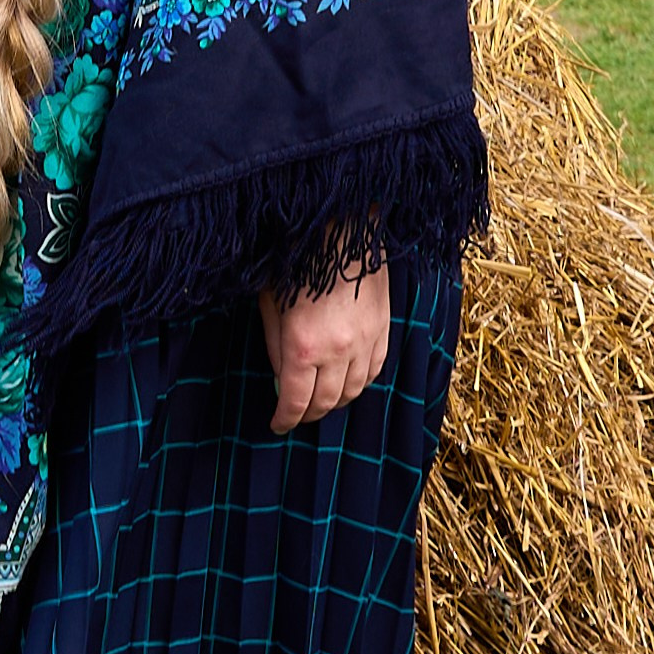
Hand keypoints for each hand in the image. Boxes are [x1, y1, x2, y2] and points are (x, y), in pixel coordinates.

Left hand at [260, 266, 391, 429]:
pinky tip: (347, 382)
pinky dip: (359, 383)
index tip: (277, 425)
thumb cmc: (296, 261)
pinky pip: (375, 371)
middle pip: (326, 402)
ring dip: (336, 402)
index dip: (285, 420)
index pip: (296, 402)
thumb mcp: (270, 304)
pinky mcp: (383, 330)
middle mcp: (337, 351)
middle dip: (309, 414)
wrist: (340, 228)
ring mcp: (365, 342)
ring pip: (354, 391)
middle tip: (297, 415)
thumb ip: (275, 346)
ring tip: (321, 401)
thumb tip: (282, 379)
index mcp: (303, 346)